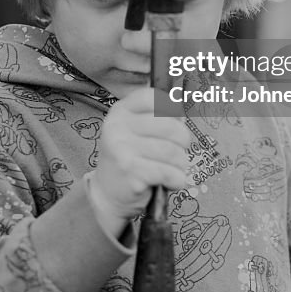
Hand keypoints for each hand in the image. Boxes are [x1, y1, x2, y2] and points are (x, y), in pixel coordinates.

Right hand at [90, 88, 190, 232]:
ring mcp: (122, 149)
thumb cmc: (129, 158)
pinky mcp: (131, 172)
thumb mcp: (134, 131)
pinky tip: (172, 181)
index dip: (171, 107)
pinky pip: (169, 172)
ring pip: (172, 151)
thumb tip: (183, 119)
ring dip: (181, 163)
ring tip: (174, 168)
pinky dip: (177, 179)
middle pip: (169, 126)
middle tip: (180, 150)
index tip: (176, 120)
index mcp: (120, 111)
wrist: (107, 194)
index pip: (151, 97)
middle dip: (183, 140)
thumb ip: (157, 119)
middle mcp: (118, 126)